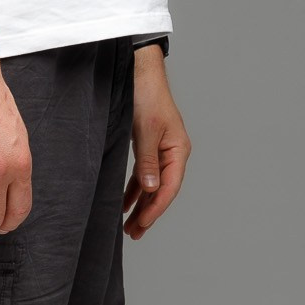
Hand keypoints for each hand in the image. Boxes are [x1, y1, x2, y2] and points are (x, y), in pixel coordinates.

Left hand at [123, 46, 190, 239]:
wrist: (139, 72)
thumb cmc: (146, 96)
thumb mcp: (145, 131)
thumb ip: (147, 162)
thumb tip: (150, 190)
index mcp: (179, 150)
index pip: (169, 187)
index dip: (156, 208)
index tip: (141, 224)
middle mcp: (173, 153)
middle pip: (162, 190)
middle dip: (148, 213)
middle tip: (133, 233)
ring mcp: (161, 150)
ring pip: (152, 185)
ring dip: (140, 205)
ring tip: (128, 226)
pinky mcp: (148, 146)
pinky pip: (143, 175)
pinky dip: (135, 190)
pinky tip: (125, 203)